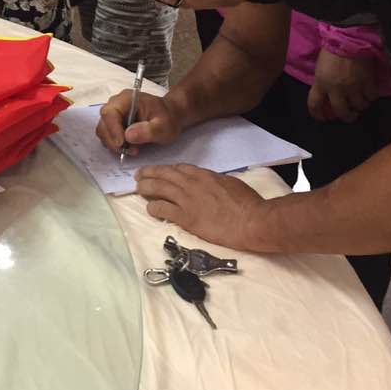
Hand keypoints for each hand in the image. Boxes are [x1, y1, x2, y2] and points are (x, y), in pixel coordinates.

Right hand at [95, 88, 181, 155]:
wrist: (171, 116)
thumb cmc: (169, 118)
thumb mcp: (164, 126)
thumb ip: (148, 130)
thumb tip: (128, 136)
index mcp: (127, 99)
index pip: (110, 113)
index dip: (113, 129)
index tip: (122, 144)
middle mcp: (117, 104)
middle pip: (103, 123)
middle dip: (113, 140)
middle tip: (130, 151)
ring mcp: (114, 114)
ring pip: (103, 131)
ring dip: (114, 144)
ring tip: (133, 149)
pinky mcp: (115, 124)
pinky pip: (108, 135)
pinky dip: (116, 144)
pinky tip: (130, 147)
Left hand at [135, 164, 267, 250]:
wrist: (252, 221)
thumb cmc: (248, 203)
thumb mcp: (230, 184)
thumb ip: (215, 182)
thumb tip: (210, 183)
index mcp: (204, 175)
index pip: (179, 168)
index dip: (166, 170)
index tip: (160, 171)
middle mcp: (191, 184)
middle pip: (164, 175)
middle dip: (150, 173)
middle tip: (139, 175)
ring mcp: (187, 200)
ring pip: (159, 188)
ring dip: (146, 187)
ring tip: (138, 188)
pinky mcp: (186, 217)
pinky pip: (163, 209)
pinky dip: (154, 207)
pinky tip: (149, 208)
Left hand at [308, 48, 376, 122]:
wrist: (348, 37)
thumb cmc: (331, 48)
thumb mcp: (320, 67)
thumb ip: (323, 82)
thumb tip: (328, 93)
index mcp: (321, 83)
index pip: (314, 104)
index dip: (317, 114)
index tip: (322, 118)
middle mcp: (336, 89)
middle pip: (341, 111)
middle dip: (346, 116)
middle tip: (350, 115)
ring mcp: (353, 86)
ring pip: (359, 106)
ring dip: (360, 106)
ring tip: (361, 102)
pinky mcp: (368, 81)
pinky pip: (371, 96)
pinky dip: (371, 97)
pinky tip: (370, 93)